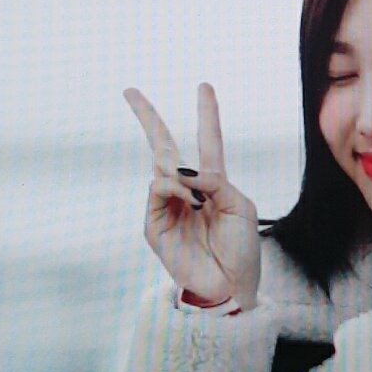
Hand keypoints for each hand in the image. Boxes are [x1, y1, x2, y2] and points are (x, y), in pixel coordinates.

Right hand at [124, 83, 260, 310]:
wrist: (229, 286)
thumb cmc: (242, 249)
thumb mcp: (241, 207)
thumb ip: (216, 182)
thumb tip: (183, 171)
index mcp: (215, 183)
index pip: (208, 140)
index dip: (207, 113)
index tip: (204, 86)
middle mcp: (188, 190)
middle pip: (164, 146)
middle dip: (148, 118)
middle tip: (130, 91)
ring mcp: (168, 205)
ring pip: (162, 168)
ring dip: (180, 176)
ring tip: (197, 199)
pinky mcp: (154, 223)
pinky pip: (157, 190)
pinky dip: (173, 188)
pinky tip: (188, 199)